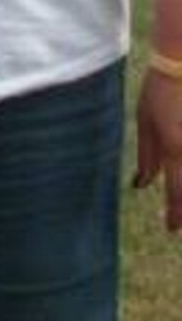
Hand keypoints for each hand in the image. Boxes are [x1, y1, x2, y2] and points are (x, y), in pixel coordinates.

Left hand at [133, 65, 181, 231]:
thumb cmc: (160, 90)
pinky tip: (179, 176)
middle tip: (178, 224)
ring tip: (178, 206)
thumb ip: (148, 155)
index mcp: (175, 149)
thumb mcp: (146, 121)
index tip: (171, 230)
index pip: (177, 193)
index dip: (176, 215)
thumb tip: (142, 184)